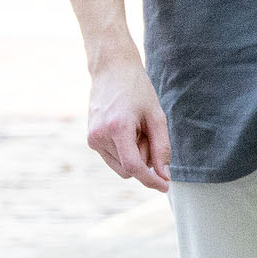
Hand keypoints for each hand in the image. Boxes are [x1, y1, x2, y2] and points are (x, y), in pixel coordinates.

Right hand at [85, 54, 171, 191]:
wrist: (111, 71)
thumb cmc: (138, 91)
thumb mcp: (157, 117)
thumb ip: (162, 147)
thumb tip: (164, 175)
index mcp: (117, 129)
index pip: (134, 167)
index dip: (151, 180)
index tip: (165, 186)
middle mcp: (99, 136)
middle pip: (130, 167)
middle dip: (145, 158)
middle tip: (148, 131)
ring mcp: (92, 139)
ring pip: (122, 166)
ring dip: (136, 154)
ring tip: (137, 128)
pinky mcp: (90, 139)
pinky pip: (114, 159)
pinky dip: (126, 151)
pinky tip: (128, 130)